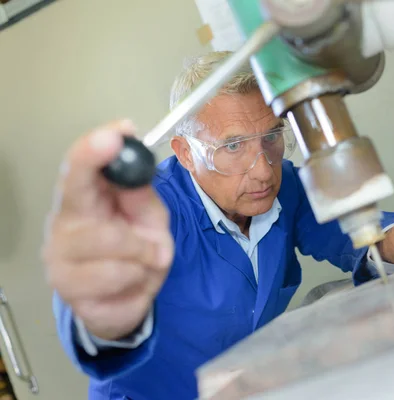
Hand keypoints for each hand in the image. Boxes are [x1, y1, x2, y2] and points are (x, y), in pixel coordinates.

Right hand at [42, 120, 173, 340]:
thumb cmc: (136, 248)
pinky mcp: (72, 297)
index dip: (94, 150)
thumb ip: (141, 196)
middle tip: (158, 244)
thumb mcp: (149, 217)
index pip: (76, 170)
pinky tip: (133, 285)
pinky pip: (120, 284)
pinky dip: (140, 283)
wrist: (127, 299)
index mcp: (80, 201)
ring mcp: (60, 265)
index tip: (120, 132)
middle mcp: (61, 228)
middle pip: (92, 215)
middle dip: (138, 234)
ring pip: (114, 253)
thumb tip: (136, 165)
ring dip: (144, 259)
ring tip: (145, 265)